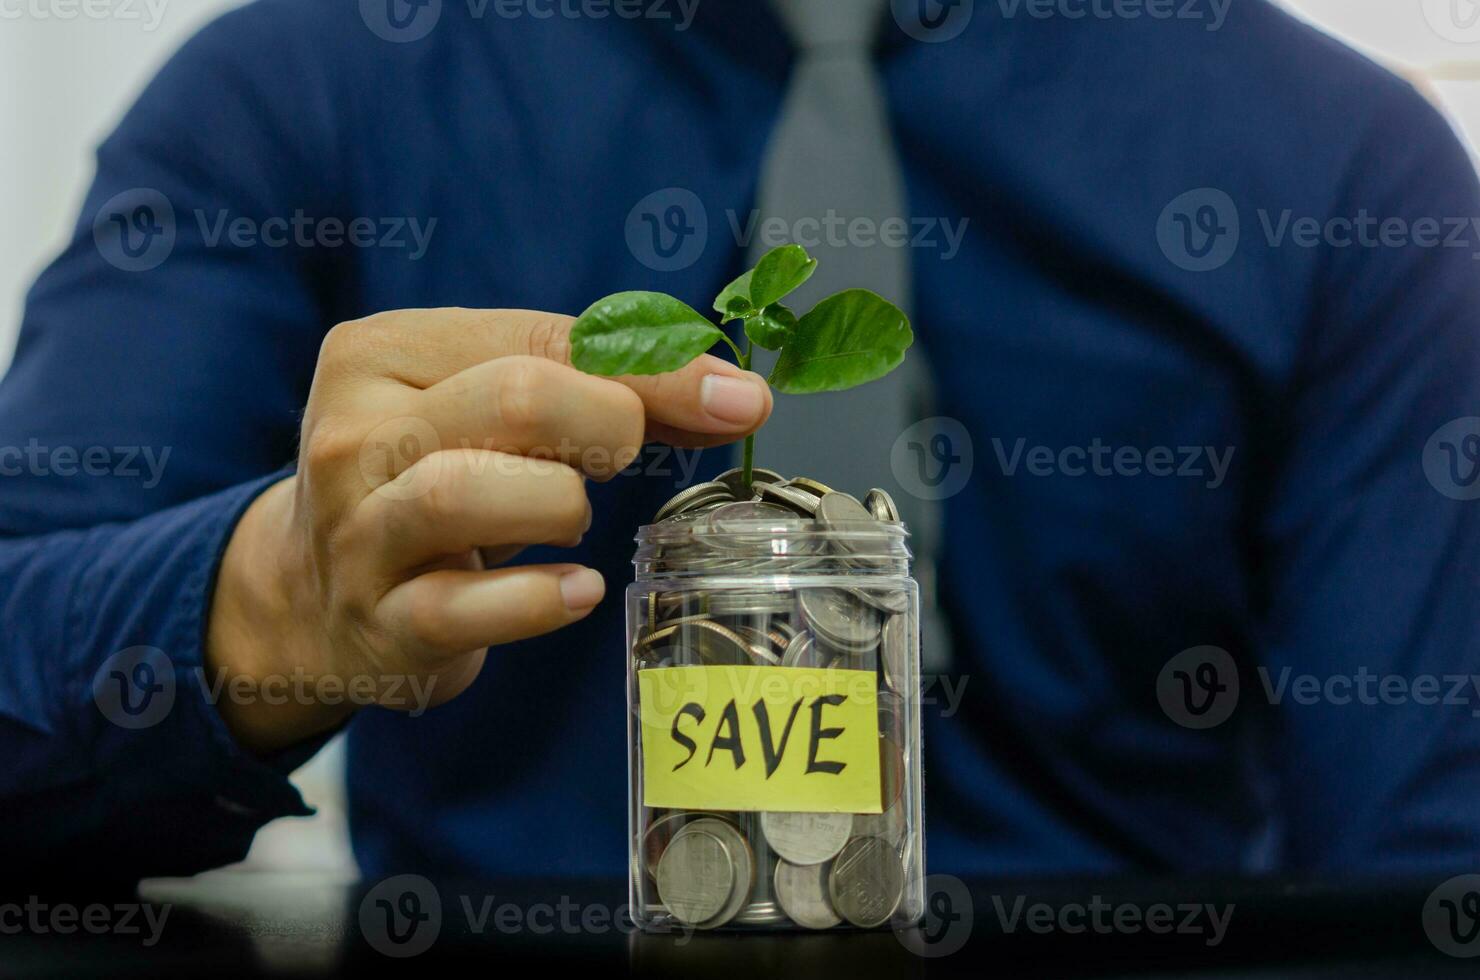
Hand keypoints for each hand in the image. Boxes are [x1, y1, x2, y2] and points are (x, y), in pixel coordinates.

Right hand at [206, 307, 771, 753]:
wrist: (312, 598)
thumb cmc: (432, 479)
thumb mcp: (495, 414)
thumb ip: (610, 391)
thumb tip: (738, 394)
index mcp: (384, 351)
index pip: (540, 338)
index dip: (654, 368)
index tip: (736, 398)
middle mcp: (355, 435)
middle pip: (512, 398)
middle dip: (606, 424)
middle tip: (626, 455)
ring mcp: (358, 533)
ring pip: (465, 494)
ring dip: (560, 505)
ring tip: (574, 521)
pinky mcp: (378, 624)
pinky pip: (462, 608)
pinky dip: (538, 599)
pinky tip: (578, 590)